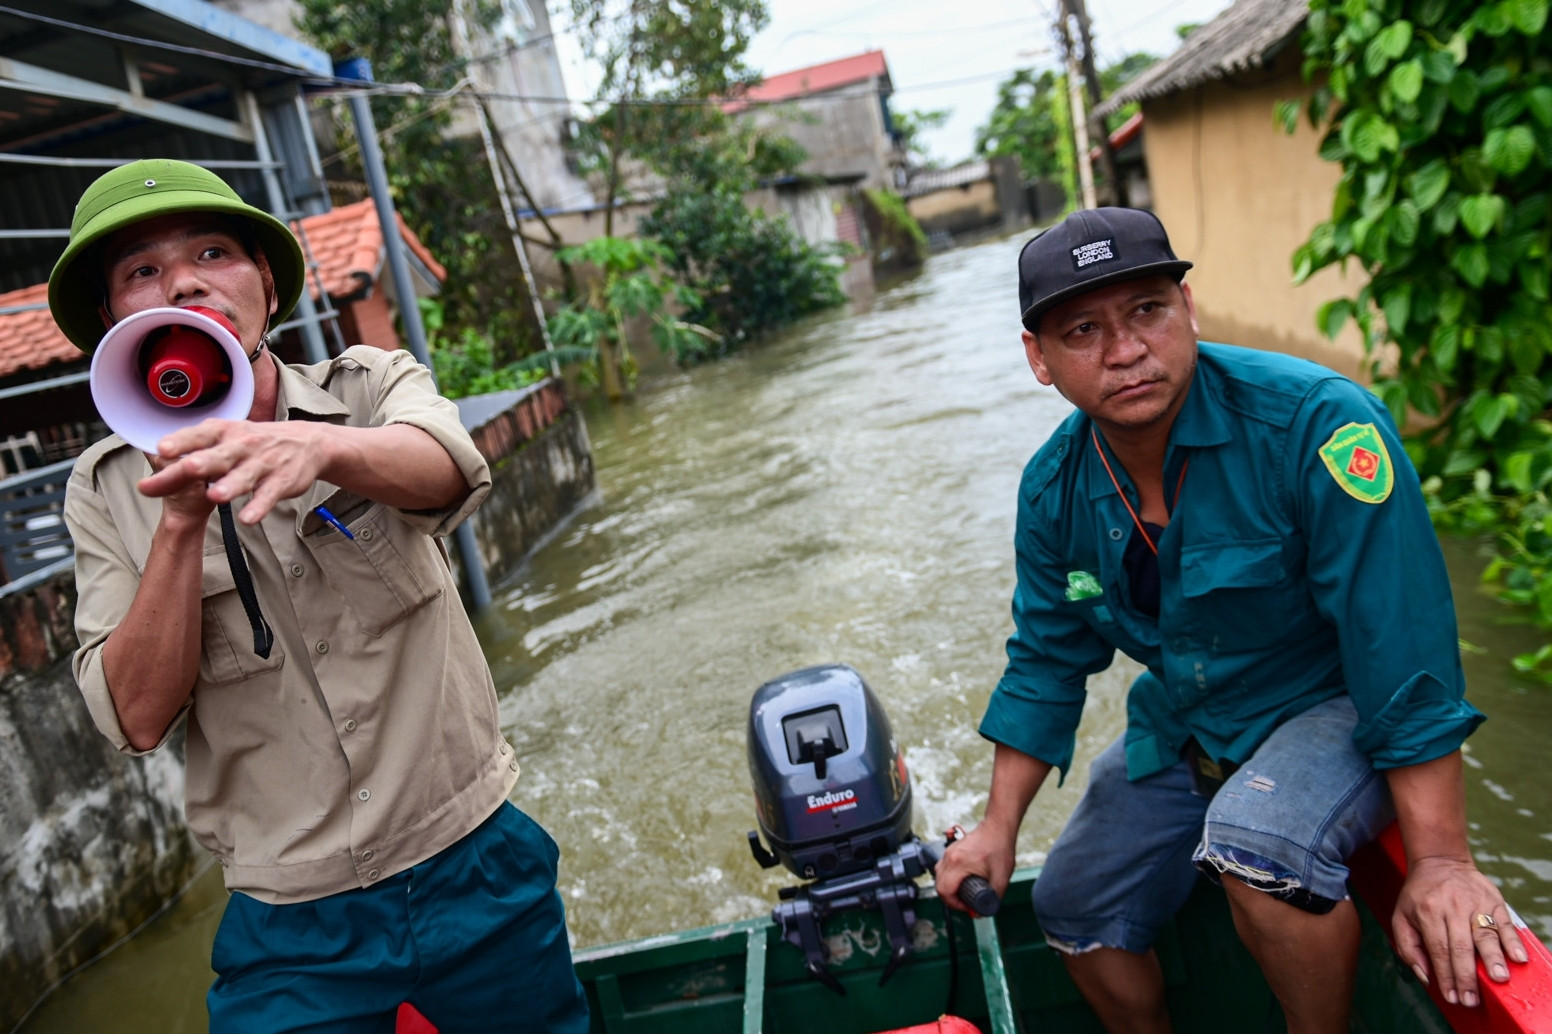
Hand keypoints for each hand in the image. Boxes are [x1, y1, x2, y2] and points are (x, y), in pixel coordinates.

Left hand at [138, 418, 326, 524]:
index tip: (161, 449)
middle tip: (184, 469)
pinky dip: (258, 507)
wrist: (307, 442)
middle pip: (217, 457)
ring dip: (230, 486)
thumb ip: (194, 446)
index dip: (181, 442)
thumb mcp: (226, 435)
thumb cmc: (256, 441)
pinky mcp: (281, 482)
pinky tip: (248, 518)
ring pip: (243, 476)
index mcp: (223, 432)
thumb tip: (154, 456)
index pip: (198, 435)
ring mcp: (263, 464)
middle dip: (200, 464)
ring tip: (214, 496)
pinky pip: (268, 496)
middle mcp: (242, 446)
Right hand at [934, 821, 1015, 914]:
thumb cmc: (999, 848)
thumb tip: (982, 912)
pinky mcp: (951, 850)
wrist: (998, 829)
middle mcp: (950, 857)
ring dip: (948, 888)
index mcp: (959, 864)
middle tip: (964, 903)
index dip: (954, 904)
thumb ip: (993, 898)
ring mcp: (948, 852)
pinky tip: (961, 881)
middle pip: (939, 885)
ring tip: (962, 892)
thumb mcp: (1001, 879)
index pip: (944, 891)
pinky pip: (943, 868)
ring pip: (939, 876)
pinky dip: (949, 878)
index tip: (966, 906)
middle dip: (950, 899)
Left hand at [1392, 855, 1527, 1006]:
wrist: (1439, 861)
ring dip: (1493, 959)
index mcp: (1427, 912)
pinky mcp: (1493, 899)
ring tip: (1498, 979)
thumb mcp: (1401, 916)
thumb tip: (1425, 977)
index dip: (1446, 976)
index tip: (1452, 997)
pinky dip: (1512, 941)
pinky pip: (1505, 922)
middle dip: (1467, 976)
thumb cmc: (1419, 895)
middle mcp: (1451, 907)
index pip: (1438, 950)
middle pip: (1461, 946)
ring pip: (1485, 934)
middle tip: (1471, 999)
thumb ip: (1408, 947)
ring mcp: (1474, 902)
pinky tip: (1517, 957)